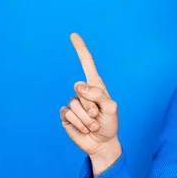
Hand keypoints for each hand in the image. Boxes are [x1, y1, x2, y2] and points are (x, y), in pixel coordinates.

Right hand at [60, 32, 118, 156]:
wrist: (102, 142)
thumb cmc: (109, 123)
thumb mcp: (111, 108)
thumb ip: (99, 94)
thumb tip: (79, 86)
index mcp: (96, 86)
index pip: (87, 64)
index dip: (80, 49)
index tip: (73, 35)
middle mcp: (83, 92)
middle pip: (81, 90)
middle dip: (92, 106)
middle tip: (98, 116)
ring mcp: (73, 102)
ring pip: (75, 105)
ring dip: (87, 119)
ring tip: (93, 124)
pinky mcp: (65, 115)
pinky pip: (67, 114)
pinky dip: (79, 124)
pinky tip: (84, 128)